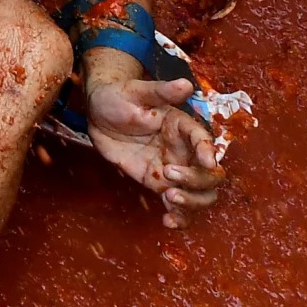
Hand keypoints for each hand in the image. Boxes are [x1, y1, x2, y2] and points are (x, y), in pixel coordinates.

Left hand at [84, 77, 223, 228]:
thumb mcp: (135, 92)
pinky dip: (179, 217)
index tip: (206, 162)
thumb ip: (160, 92)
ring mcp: (174, 169)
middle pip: (210, 174)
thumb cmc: (117, 96)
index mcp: (182, 126)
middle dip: (197, 181)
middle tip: (168, 175)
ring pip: (200, 194)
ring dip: (192, 202)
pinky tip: (168, 222)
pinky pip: (178, 205)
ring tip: (168, 199)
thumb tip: (186, 84)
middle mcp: (184, 150)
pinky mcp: (158, 183)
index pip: (204, 141)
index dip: (209, 152)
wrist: (97, 113)